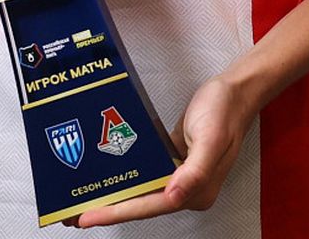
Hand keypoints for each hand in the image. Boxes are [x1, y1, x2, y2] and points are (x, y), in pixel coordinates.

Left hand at [65, 74, 254, 227]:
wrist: (235, 91)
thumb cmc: (224, 111)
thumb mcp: (211, 138)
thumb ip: (195, 171)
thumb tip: (174, 196)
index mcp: (197, 191)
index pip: (150, 206)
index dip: (118, 212)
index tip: (88, 217)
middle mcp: (186, 190)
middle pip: (142, 204)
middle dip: (109, 208)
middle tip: (73, 213)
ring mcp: (180, 178)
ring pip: (141, 192)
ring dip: (114, 195)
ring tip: (82, 197)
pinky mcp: (174, 164)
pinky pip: (146, 176)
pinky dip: (127, 177)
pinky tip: (107, 175)